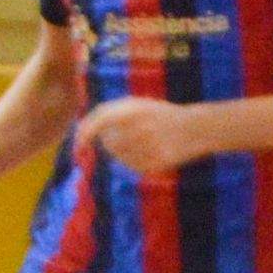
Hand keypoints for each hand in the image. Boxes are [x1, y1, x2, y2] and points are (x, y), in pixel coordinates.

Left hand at [75, 96, 206, 180]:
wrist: (196, 128)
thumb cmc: (161, 115)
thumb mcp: (139, 105)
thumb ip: (113, 113)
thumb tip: (86, 130)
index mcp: (134, 108)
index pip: (99, 120)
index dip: (85, 133)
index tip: (77, 145)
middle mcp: (140, 126)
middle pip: (109, 143)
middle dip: (110, 143)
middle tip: (126, 138)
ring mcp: (149, 145)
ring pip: (120, 157)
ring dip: (123, 153)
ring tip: (142, 143)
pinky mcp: (157, 162)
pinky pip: (134, 167)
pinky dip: (135, 163)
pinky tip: (150, 153)